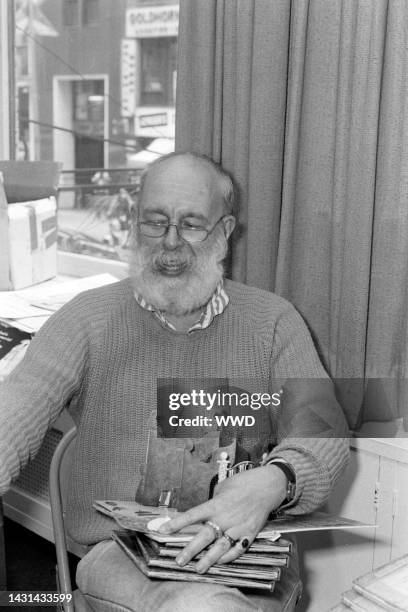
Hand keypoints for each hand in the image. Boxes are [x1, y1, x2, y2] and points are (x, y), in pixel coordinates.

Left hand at [158, 465, 287, 572]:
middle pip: (204, 536)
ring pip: (221, 548)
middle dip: (190, 550)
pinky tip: (220, 562)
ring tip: (198, 568)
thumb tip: (205, 513)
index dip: (176, 523)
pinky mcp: (250, 533)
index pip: (192, 515)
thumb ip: (213, 502)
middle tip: (179, 560)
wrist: (267, 486)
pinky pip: (238, 549)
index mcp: (216, 504)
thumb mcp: (223, 487)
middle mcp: (226, 517)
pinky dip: (228, 557)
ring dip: (208, 559)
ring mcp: (238, 527)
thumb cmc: (244, 483)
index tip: (163, 530)